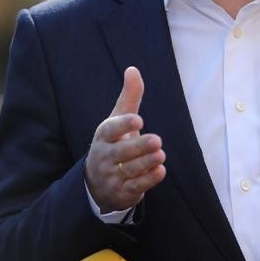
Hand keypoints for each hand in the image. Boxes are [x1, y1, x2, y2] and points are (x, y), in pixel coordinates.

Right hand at [84, 66, 166, 212]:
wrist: (98, 182)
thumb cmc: (113, 143)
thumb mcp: (117, 120)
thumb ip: (129, 97)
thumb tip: (133, 69)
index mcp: (104, 136)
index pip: (110, 129)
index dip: (123, 124)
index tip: (138, 119)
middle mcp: (105, 156)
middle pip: (121, 152)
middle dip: (139, 147)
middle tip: (157, 140)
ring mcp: (112, 176)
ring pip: (130, 170)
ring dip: (146, 163)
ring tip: (161, 155)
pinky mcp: (123, 191)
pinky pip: (136, 186)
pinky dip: (148, 180)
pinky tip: (160, 171)